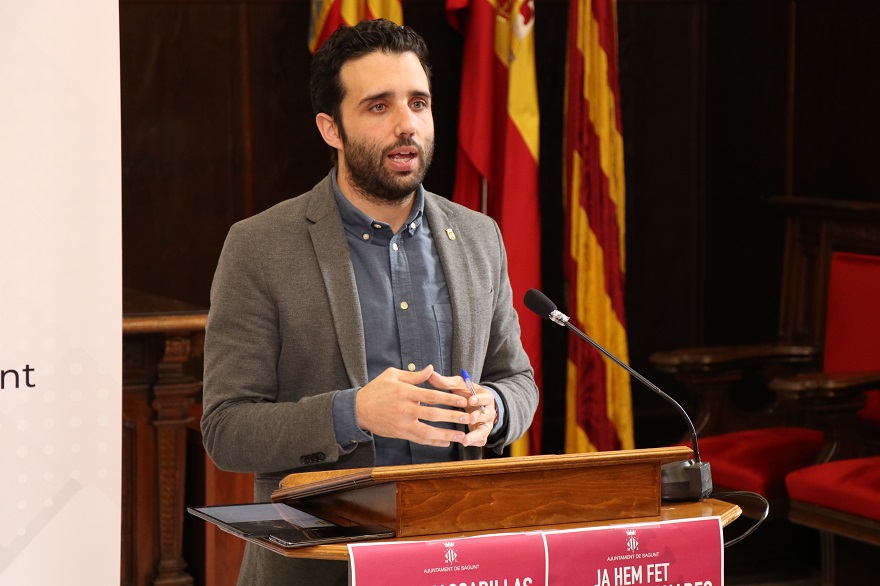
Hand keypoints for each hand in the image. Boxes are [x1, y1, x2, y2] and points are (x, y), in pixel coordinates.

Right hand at [355, 365, 471, 446]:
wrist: (357, 409)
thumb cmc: (376, 389)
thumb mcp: (392, 376)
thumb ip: (414, 375)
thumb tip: (431, 369)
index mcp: (405, 392)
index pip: (432, 396)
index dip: (449, 398)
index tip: (463, 400)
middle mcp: (405, 409)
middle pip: (433, 414)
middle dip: (453, 416)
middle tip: (469, 418)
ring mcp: (402, 423)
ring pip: (428, 431)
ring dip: (446, 434)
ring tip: (462, 436)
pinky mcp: (400, 434)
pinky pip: (419, 439)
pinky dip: (433, 442)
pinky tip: (445, 443)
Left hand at [426, 370, 497, 447]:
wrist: (477, 404)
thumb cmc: (466, 393)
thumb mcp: (458, 386)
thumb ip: (445, 382)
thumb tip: (430, 373)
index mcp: (485, 397)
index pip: (486, 397)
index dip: (479, 399)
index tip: (471, 400)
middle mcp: (488, 410)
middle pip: (486, 414)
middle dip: (478, 416)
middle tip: (470, 418)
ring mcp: (486, 423)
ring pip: (484, 431)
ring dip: (475, 435)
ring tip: (465, 440)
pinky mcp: (482, 434)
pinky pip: (481, 440)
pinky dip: (474, 442)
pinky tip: (464, 443)